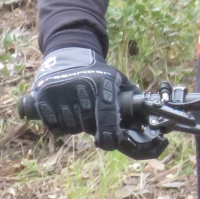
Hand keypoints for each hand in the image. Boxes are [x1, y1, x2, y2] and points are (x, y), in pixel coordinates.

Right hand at [26, 47, 166, 159]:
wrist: (67, 56)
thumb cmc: (99, 75)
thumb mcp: (119, 81)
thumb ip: (135, 102)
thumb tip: (157, 126)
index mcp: (103, 82)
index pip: (107, 114)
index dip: (110, 133)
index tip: (109, 142)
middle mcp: (80, 85)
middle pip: (88, 126)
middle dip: (92, 126)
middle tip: (90, 113)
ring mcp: (58, 91)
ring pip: (71, 128)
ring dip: (75, 125)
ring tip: (77, 108)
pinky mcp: (41, 97)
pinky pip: (54, 127)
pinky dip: (59, 125)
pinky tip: (63, 110)